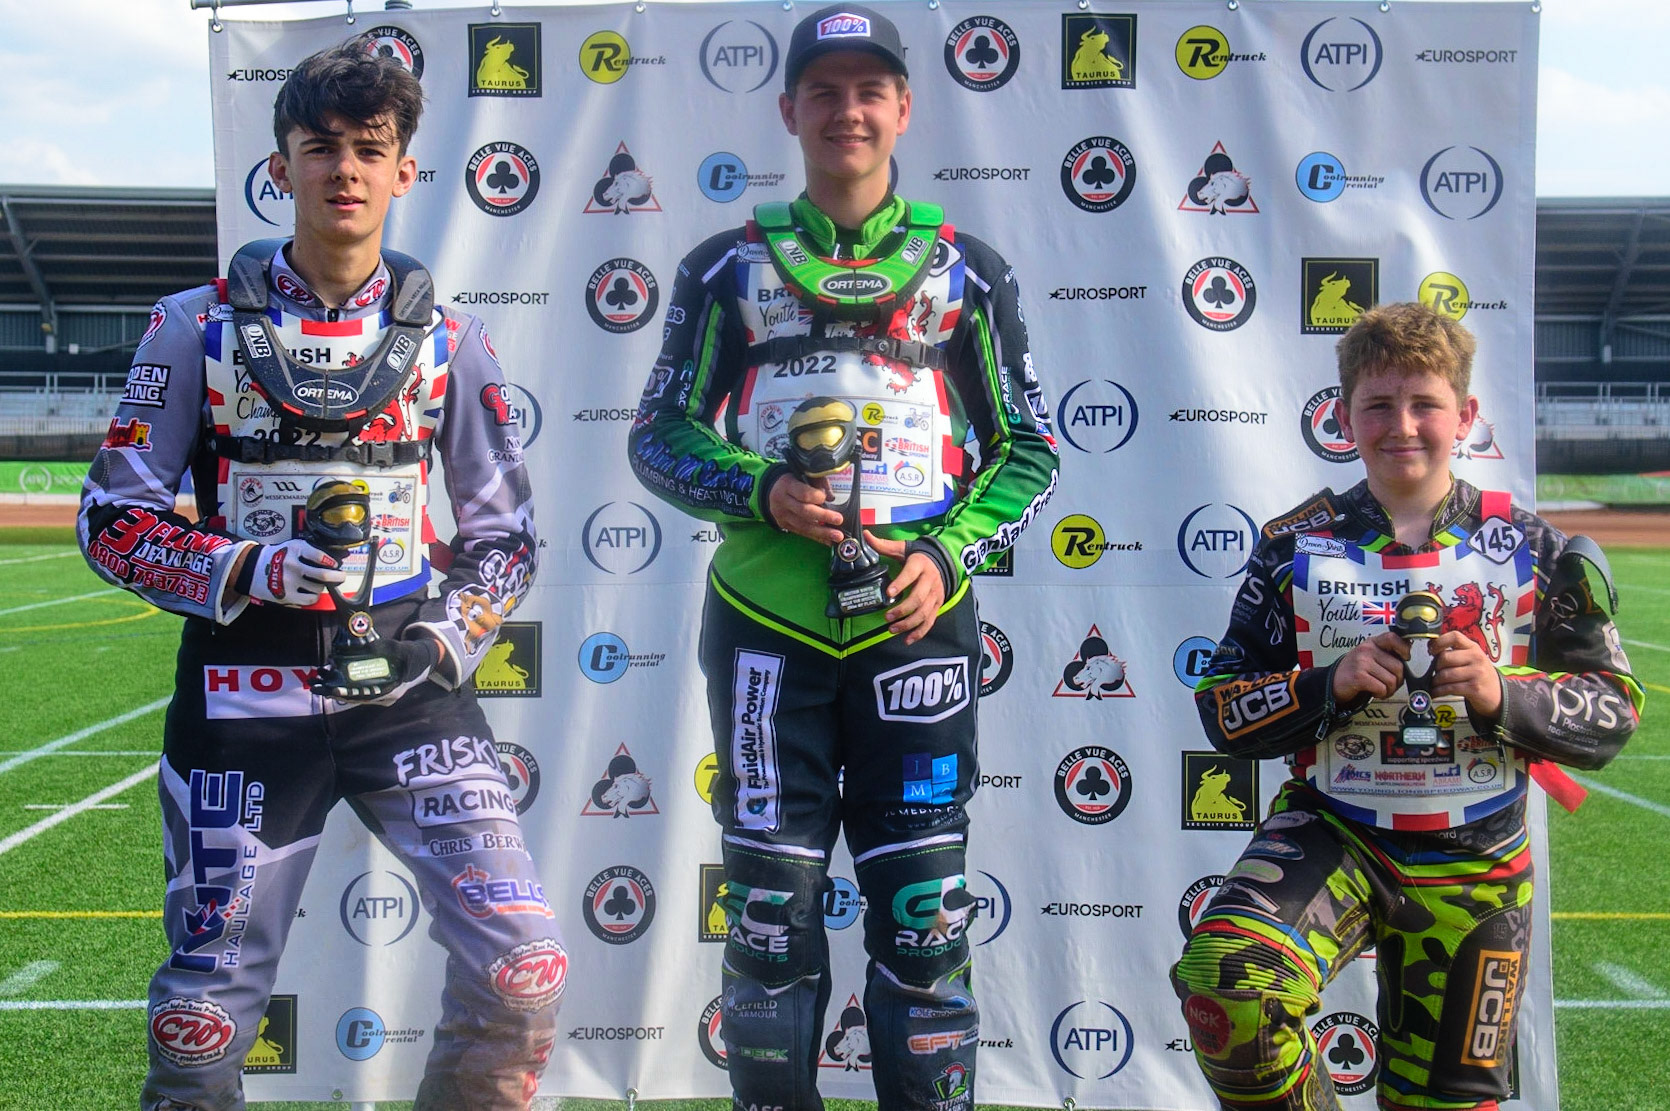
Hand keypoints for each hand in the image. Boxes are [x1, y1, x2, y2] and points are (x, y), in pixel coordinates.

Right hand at [246, 539, 344, 605]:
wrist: (251, 568)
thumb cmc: (276, 557)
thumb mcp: (292, 546)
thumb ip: (310, 551)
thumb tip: (332, 561)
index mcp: (295, 549)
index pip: (321, 556)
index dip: (332, 562)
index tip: (335, 565)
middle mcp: (293, 565)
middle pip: (324, 575)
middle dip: (338, 577)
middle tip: (340, 576)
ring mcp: (289, 581)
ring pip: (318, 588)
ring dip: (322, 587)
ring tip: (318, 584)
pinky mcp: (286, 595)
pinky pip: (310, 599)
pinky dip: (314, 597)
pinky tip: (311, 593)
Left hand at [312, 635, 439, 703]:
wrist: (425, 660)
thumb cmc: (415, 656)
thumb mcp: (402, 650)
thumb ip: (384, 648)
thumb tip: (364, 644)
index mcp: (392, 691)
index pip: (367, 695)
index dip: (350, 694)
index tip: (333, 689)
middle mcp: (384, 696)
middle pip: (356, 697)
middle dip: (335, 691)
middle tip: (316, 685)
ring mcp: (379, 694)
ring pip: (353, 694)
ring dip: (335, 687)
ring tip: (317, 679)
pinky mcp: (374, 689)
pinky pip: (356, 689)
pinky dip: (343, 683)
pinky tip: (330, 674)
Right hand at [768, 473, 844, 545]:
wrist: (773, 490)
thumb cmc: (794, 481)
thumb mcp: (804, 474)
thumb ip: (818, 482)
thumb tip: (831, 497)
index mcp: (787, 485)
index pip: (803, 494)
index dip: (817, 497)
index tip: (827, 498)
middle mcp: (782, 501)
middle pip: (804, 511)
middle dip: (823, 516)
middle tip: (839, 520)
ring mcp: (782, 515)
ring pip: (803, 526)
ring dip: (822, 532)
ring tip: (837, 536)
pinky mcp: (784, 525)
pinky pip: (802, 533)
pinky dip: (817, 537)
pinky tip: (828, 541)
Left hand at [866, 533, 943, 644]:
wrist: (942, 561)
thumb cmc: (917, 556)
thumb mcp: (902, 548)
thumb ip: (883, 545)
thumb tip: (865, 535)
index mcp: (919, 565)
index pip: (911, 574)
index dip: (901, 583)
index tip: (889, 593)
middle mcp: (930, 581)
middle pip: (918, 598)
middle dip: (902, 609)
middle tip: (887, 617)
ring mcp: (935, 595)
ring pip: (924, 612)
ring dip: (908, 623)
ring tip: (892, 629)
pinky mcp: (937, 605)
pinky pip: (930, 621)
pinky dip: (919, 632)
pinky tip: (907, 640)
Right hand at [1331, 631, 1408, 702]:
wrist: (1333, 681)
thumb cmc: (1355, 670)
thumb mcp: (1369, 656)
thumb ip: (1385, 654)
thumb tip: (1407, 657)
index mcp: (1371, 643)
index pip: (1392, 638)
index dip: (1404, 648)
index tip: (1405, 658)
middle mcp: (1366, 650)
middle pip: (1398, 666)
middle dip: (1398, 680)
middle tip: (1389, 684)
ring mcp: (1362, 662)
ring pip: (1392, 680)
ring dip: (1389, 690)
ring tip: (1381, 689)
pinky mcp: (1359, 676)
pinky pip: (1382, 688)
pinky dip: (1381, 694)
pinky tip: (1374, 692)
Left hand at [1431, 631, 1502, 717]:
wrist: (1497, 693)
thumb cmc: (1479, 674)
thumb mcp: (1472, 659)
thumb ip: (1456, 653)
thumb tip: (1431, 649)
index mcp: (1473, 648)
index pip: (1455, 637)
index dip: (1439, 642)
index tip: (1431, 650)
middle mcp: (1476, 658)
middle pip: (1445, 657)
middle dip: (1435, 667)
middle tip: (1435, 672)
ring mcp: (1476, 673)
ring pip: (1445, 674)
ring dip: (1436, 681)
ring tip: (1435, 683)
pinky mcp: (1474, 688)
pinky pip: (1449, 688)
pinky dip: (1438, 691)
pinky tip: (1437, 692)